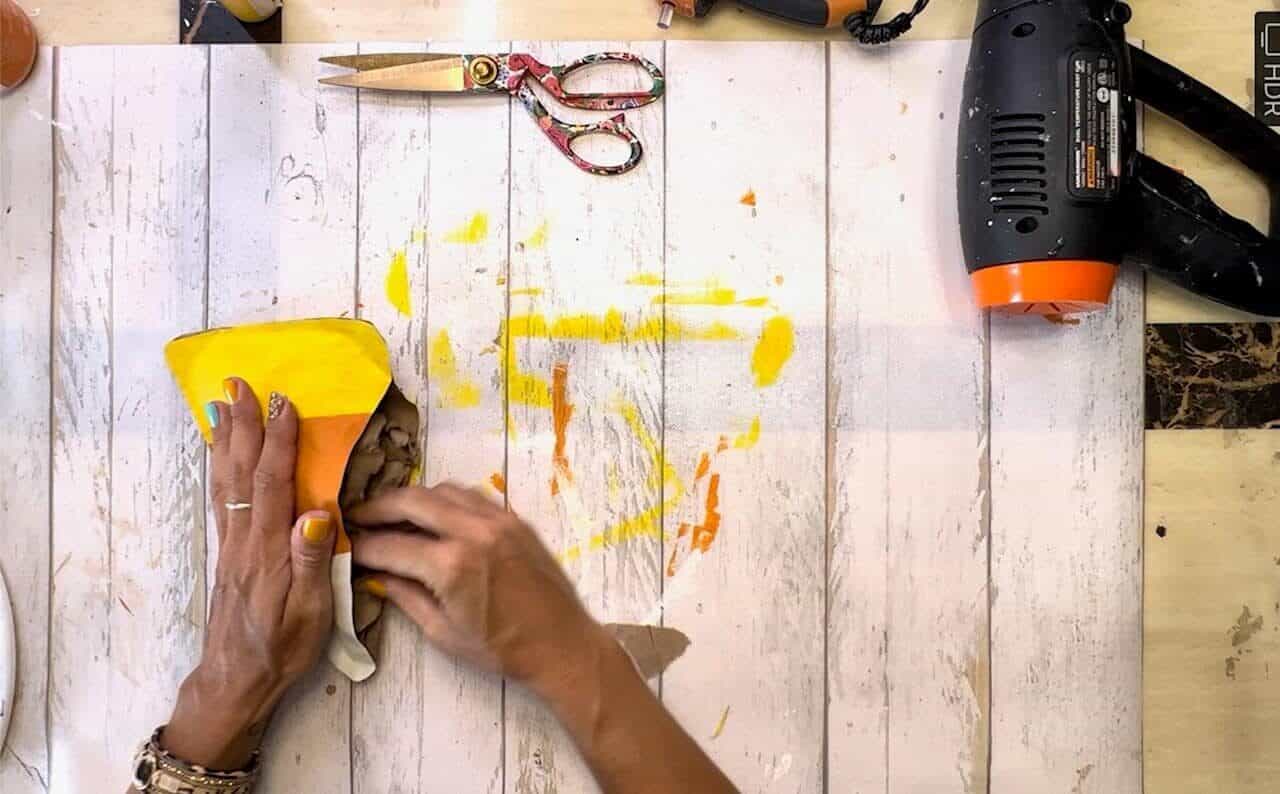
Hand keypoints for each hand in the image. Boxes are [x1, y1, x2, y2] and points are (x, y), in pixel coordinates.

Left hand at [162, 378, 336, 769]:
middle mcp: (245, 538)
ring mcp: (232, 544)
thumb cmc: (281, 649)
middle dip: (244, 426)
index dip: (279, 441)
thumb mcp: (309, 613)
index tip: (284, 402)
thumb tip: (316, 512)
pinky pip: (222, 498)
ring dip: (226, 439)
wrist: (236, 680)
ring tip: (223, 405)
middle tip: (240, 384)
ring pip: (226, 481)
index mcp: (269, 549)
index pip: (273, 484)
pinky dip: (220, 467)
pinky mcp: (228, 553)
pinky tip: (222, 454)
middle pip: (242, 471)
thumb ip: (310, 561)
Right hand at [351, 485, 737, 793]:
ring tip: (391, 513)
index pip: (390, 545)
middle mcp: (472, 532)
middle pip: (410, 501)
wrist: (561, 643)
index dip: (362, 547)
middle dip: (377, 507)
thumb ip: (405, 596)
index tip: (345, 546)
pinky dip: (444, 499)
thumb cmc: (501, 649)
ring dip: (411, 498)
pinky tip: (432, 514)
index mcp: (451, 565)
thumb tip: (375, 574)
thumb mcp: (443, 632)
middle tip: (356, 517)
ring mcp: (497, 520)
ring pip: (441, 490)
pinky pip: (470, 495)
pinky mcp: (514, 519)